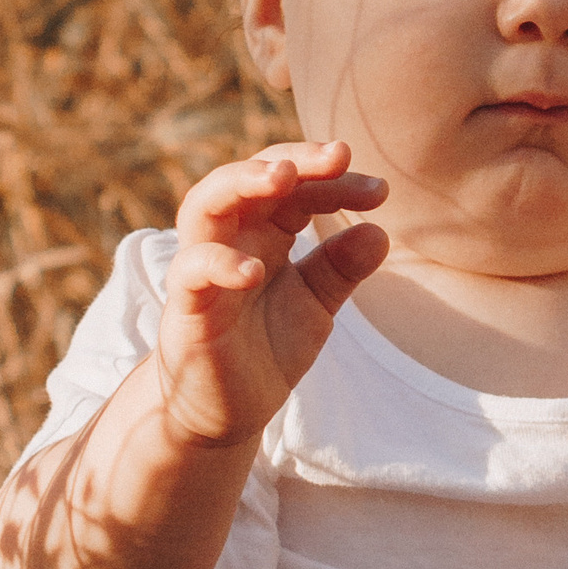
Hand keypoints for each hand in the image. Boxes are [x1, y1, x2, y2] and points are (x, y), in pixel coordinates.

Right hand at [157, 141, 388, 448]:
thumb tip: (380, 233)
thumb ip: (341, 269)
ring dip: (242, 182)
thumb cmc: (265, 348)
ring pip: (206, 203)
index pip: (297, 187)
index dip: (335, 180)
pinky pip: (192, 270)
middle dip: (291, 159)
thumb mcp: (315, 305)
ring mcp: (204, 268)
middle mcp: (233, 238)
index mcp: (266, 232)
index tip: (379, 191)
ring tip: (283, 179)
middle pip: (250, 175)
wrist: (227, 413)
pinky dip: (220, 263)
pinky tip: (255, 270)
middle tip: (336, 155)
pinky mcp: (187, 306)